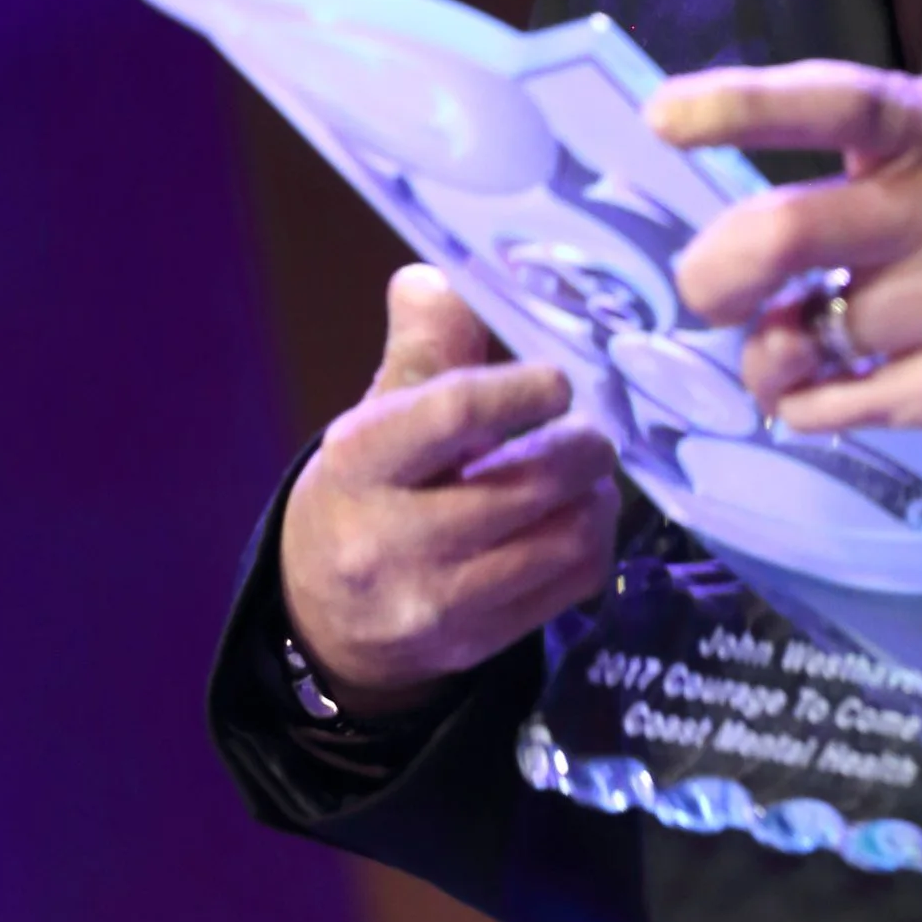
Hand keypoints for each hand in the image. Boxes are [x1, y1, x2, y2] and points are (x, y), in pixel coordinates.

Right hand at [279, 267, 619, 715]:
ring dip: (597, 497)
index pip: (455, 413)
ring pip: (563, 540)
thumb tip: (442, 277)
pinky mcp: (474, 645)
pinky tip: (580, 518)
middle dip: (582, 446)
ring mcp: (435, 602)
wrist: (325, 615)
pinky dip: (595, 544)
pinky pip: (571, 586)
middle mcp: (390, 538)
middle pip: (527, 485)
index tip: (558, 380)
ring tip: (590, 473)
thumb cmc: (369, 487)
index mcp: (360, 460)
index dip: (523, 389)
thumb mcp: (379, 413)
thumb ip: (422, 345)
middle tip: (592, 428)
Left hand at [651, 65, 921, 451]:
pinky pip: (841, 403)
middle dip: (716, 268)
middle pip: (791, 229)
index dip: (743, 104)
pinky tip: (820, 388)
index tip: (662, 117)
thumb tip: (731, 201)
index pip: (835, 97)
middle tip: (700, 288)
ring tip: (782, 345)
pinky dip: (806, 402)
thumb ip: (865, 155)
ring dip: (766, 352)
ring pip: (807, 334)